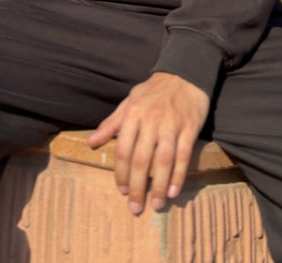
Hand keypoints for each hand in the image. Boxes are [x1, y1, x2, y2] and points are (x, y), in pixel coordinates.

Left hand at [87, 72, 209, 214]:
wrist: (185, 73)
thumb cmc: (154, 90)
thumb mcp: (130, 101)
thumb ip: (112, 123)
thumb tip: (91, 142)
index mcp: (133, 114)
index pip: (123, 149)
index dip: (120, 173)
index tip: (121, 191)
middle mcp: (151, 120)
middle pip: (140, 159)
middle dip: (137, 187)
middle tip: (135, 207)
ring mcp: (171, 124)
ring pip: (163, 160)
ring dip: (158, 185)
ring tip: (156, 204)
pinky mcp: (190, 127)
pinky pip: (183, 155)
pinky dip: (179, 175)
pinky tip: (174, 191)